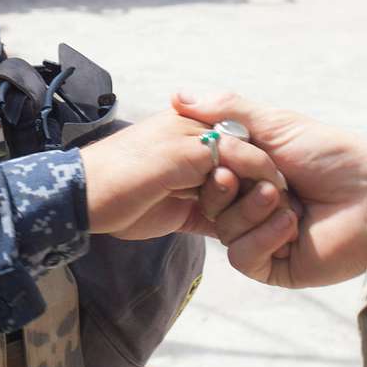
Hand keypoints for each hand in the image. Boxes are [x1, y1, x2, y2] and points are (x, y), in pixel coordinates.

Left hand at [79, 109, 287, 240]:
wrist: (83, 202)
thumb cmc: (128, 171)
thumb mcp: (178, 156)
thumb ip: (218, 153)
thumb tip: (255, 159)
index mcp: (193, 130)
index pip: (241, 146)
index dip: (261, 166)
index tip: (282, 187)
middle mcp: (196, 153)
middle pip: (239, 170)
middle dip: (256, 188)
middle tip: (277, 208)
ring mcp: (191, 185)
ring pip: (232, 197)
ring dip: (246, 210)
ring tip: (260, 223)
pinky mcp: (184, 213)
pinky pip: (217, 220)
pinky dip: (230, 227)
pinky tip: (245, 237)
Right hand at [173, 91, 366, 288]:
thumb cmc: (330, 153)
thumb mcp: (275, 124)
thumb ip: (226, 110)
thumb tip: (176, 95)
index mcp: (249, 174)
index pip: (206, 175)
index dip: (208, 167)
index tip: (220, 157)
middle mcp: (253, 205)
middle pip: (209, 205)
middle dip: (227, 190)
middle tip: (247, 177)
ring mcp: (264, 237)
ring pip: (224, 232)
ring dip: (251, 212)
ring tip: (284, 198)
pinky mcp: (277, 266)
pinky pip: (244, 258)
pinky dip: (263, 238)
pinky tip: (291, 225)